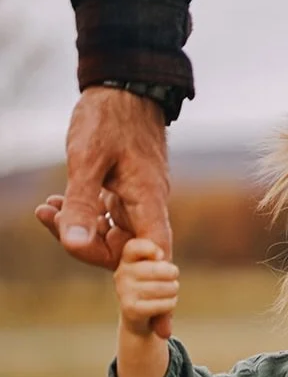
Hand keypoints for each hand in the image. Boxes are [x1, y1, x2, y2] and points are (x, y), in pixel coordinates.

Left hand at [34, 86, 171, 268]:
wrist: (122, 86)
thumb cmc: (108, 118)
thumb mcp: (86, 159)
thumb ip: (81, 205)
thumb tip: (73, 245)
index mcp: (148, 202)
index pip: (151, 256)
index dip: (141, 280)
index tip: (121, 289)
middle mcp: (148, 208)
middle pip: (125, 251)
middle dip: (84, 244)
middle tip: (51, 219)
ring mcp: (138, 202)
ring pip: (112, 236)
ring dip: (78, 229)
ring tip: (48, 209)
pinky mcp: (126, 194)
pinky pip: (107, 218)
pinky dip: (83, 215)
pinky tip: (57, 203)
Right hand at [114, 239, 178, 338]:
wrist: (137, 316)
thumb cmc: (152, 286)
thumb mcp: (154, 268)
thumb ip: (158, 258)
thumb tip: (160, 256)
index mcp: (127, 259)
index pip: (134, 246)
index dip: (151, 249)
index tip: (160, 256)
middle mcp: (121, 273)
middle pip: (158, 269)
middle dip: (173, 274)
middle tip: (173, 280)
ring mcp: (123, 291)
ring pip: (163, 288)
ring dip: (173, 291)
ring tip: (170, 292)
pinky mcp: (130, 309)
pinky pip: (162, 304)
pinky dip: (171, 304)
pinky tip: (167, 304)